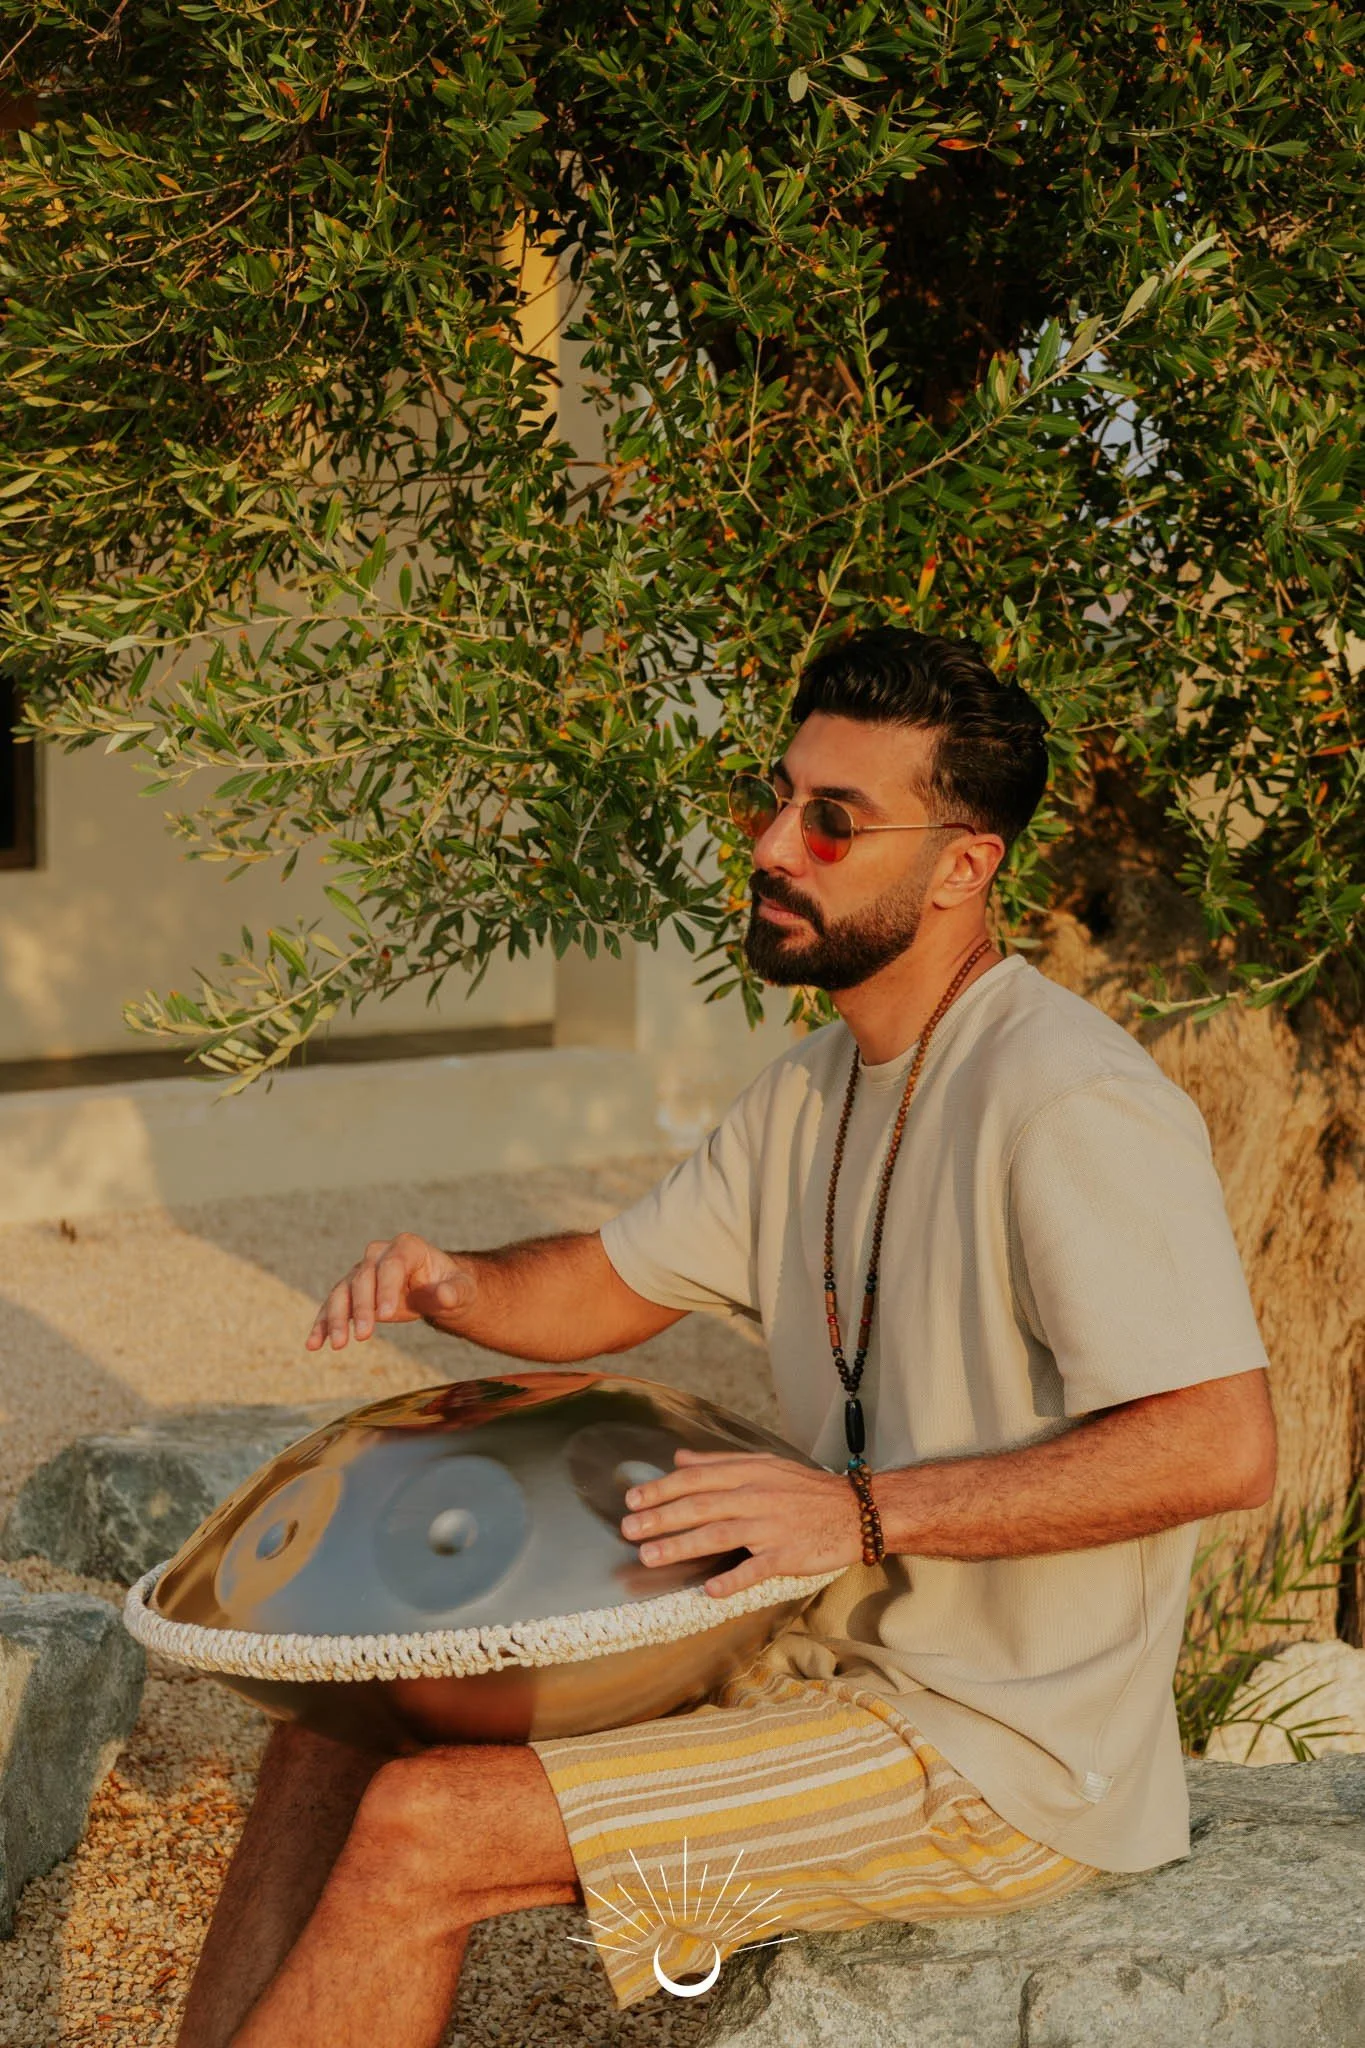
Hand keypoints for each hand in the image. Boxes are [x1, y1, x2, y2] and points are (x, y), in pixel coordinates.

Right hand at [305, 1232, 474, 1350]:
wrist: (438, 1290)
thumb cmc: (452, 1286)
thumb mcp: (461, 1290)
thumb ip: (454, 1292)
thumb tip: (445, 1296)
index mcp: (407, 1247)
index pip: (392, 1266)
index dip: (386, 1289)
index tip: (386, 1316)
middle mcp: (380, 1255)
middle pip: (363, 1278)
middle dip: (362, 1307)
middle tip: (364, 1337)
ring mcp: (363, 1271)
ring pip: (343, 1291)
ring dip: (336, 1318)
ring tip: (337, 1344)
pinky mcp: (352, 1291)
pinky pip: (333, 1306)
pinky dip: (323, 1324)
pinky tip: (314, 1344)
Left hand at [619, 1447, 863, 1597]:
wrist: (856, 1510)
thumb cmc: (805, 1488)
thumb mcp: (764, 1464)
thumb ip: (719, 1461)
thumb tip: (679, 1459)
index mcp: (748, 1473)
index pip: (697, 1479)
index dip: (662, 1488)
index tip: (632, 1499)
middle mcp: (756, 1496)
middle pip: (701, 1506)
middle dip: (661, 1517)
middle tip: (628, 1530)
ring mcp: (772, 1526)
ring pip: (720, 1534)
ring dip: (683, 1546)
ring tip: (651, 1556)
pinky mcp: (788, 1555)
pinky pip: (757, 1568)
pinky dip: (734, 1579)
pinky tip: (710, 1590)